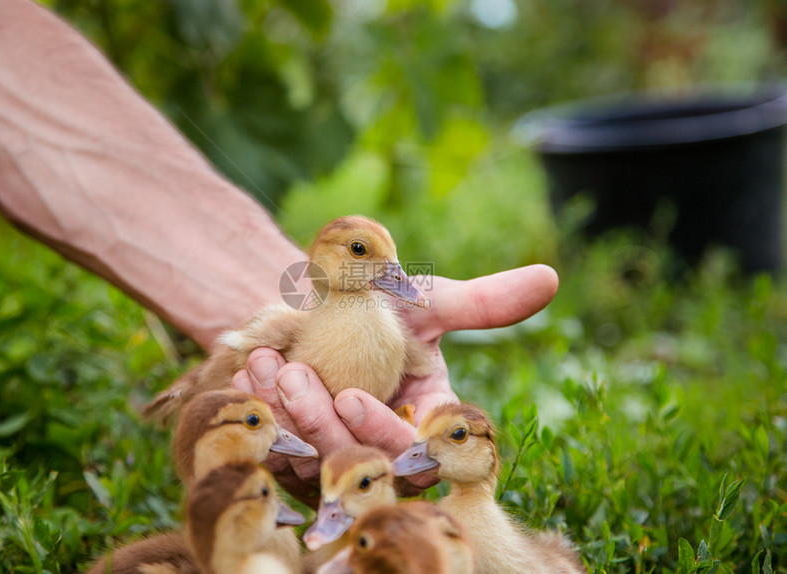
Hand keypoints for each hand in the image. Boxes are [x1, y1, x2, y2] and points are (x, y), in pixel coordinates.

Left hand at [231, 264, 558, 504]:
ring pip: (318, 469)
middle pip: (366, 467)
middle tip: (296, 373)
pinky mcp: (298, 463)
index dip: (388, 434)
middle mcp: (389, 447)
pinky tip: (250, 379)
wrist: (310, 307)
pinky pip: (279, 460)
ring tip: (269, 366)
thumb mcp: (426, 300)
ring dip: (289, 420)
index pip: (421, 452)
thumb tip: (550, 277)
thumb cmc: (374, 303)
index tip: (352, 395)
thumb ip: (485, 302)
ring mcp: (342, 460)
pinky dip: (263, 422)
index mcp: (427, 419)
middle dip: (328, 426)